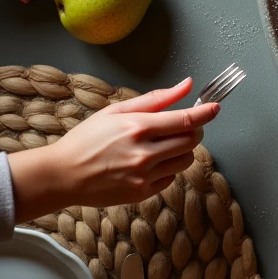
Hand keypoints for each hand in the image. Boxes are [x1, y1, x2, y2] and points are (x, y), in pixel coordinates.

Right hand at [7, 79, 219, 221]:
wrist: (62, 175)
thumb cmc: (87, 139)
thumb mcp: (117, 110)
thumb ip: (156, 98)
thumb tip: (186, 85)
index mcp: (138, 128)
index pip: (186, 120)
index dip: (206, 113)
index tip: (215, 108)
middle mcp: (144, 153)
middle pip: (192, 141)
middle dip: (195, 130)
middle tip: (185, 126)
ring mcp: (144, 176)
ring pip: (185, 160)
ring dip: (183, 150)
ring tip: (165, 145)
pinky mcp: (141, 193)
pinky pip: (170, 178)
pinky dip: (167, 168)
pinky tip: (150, 163)